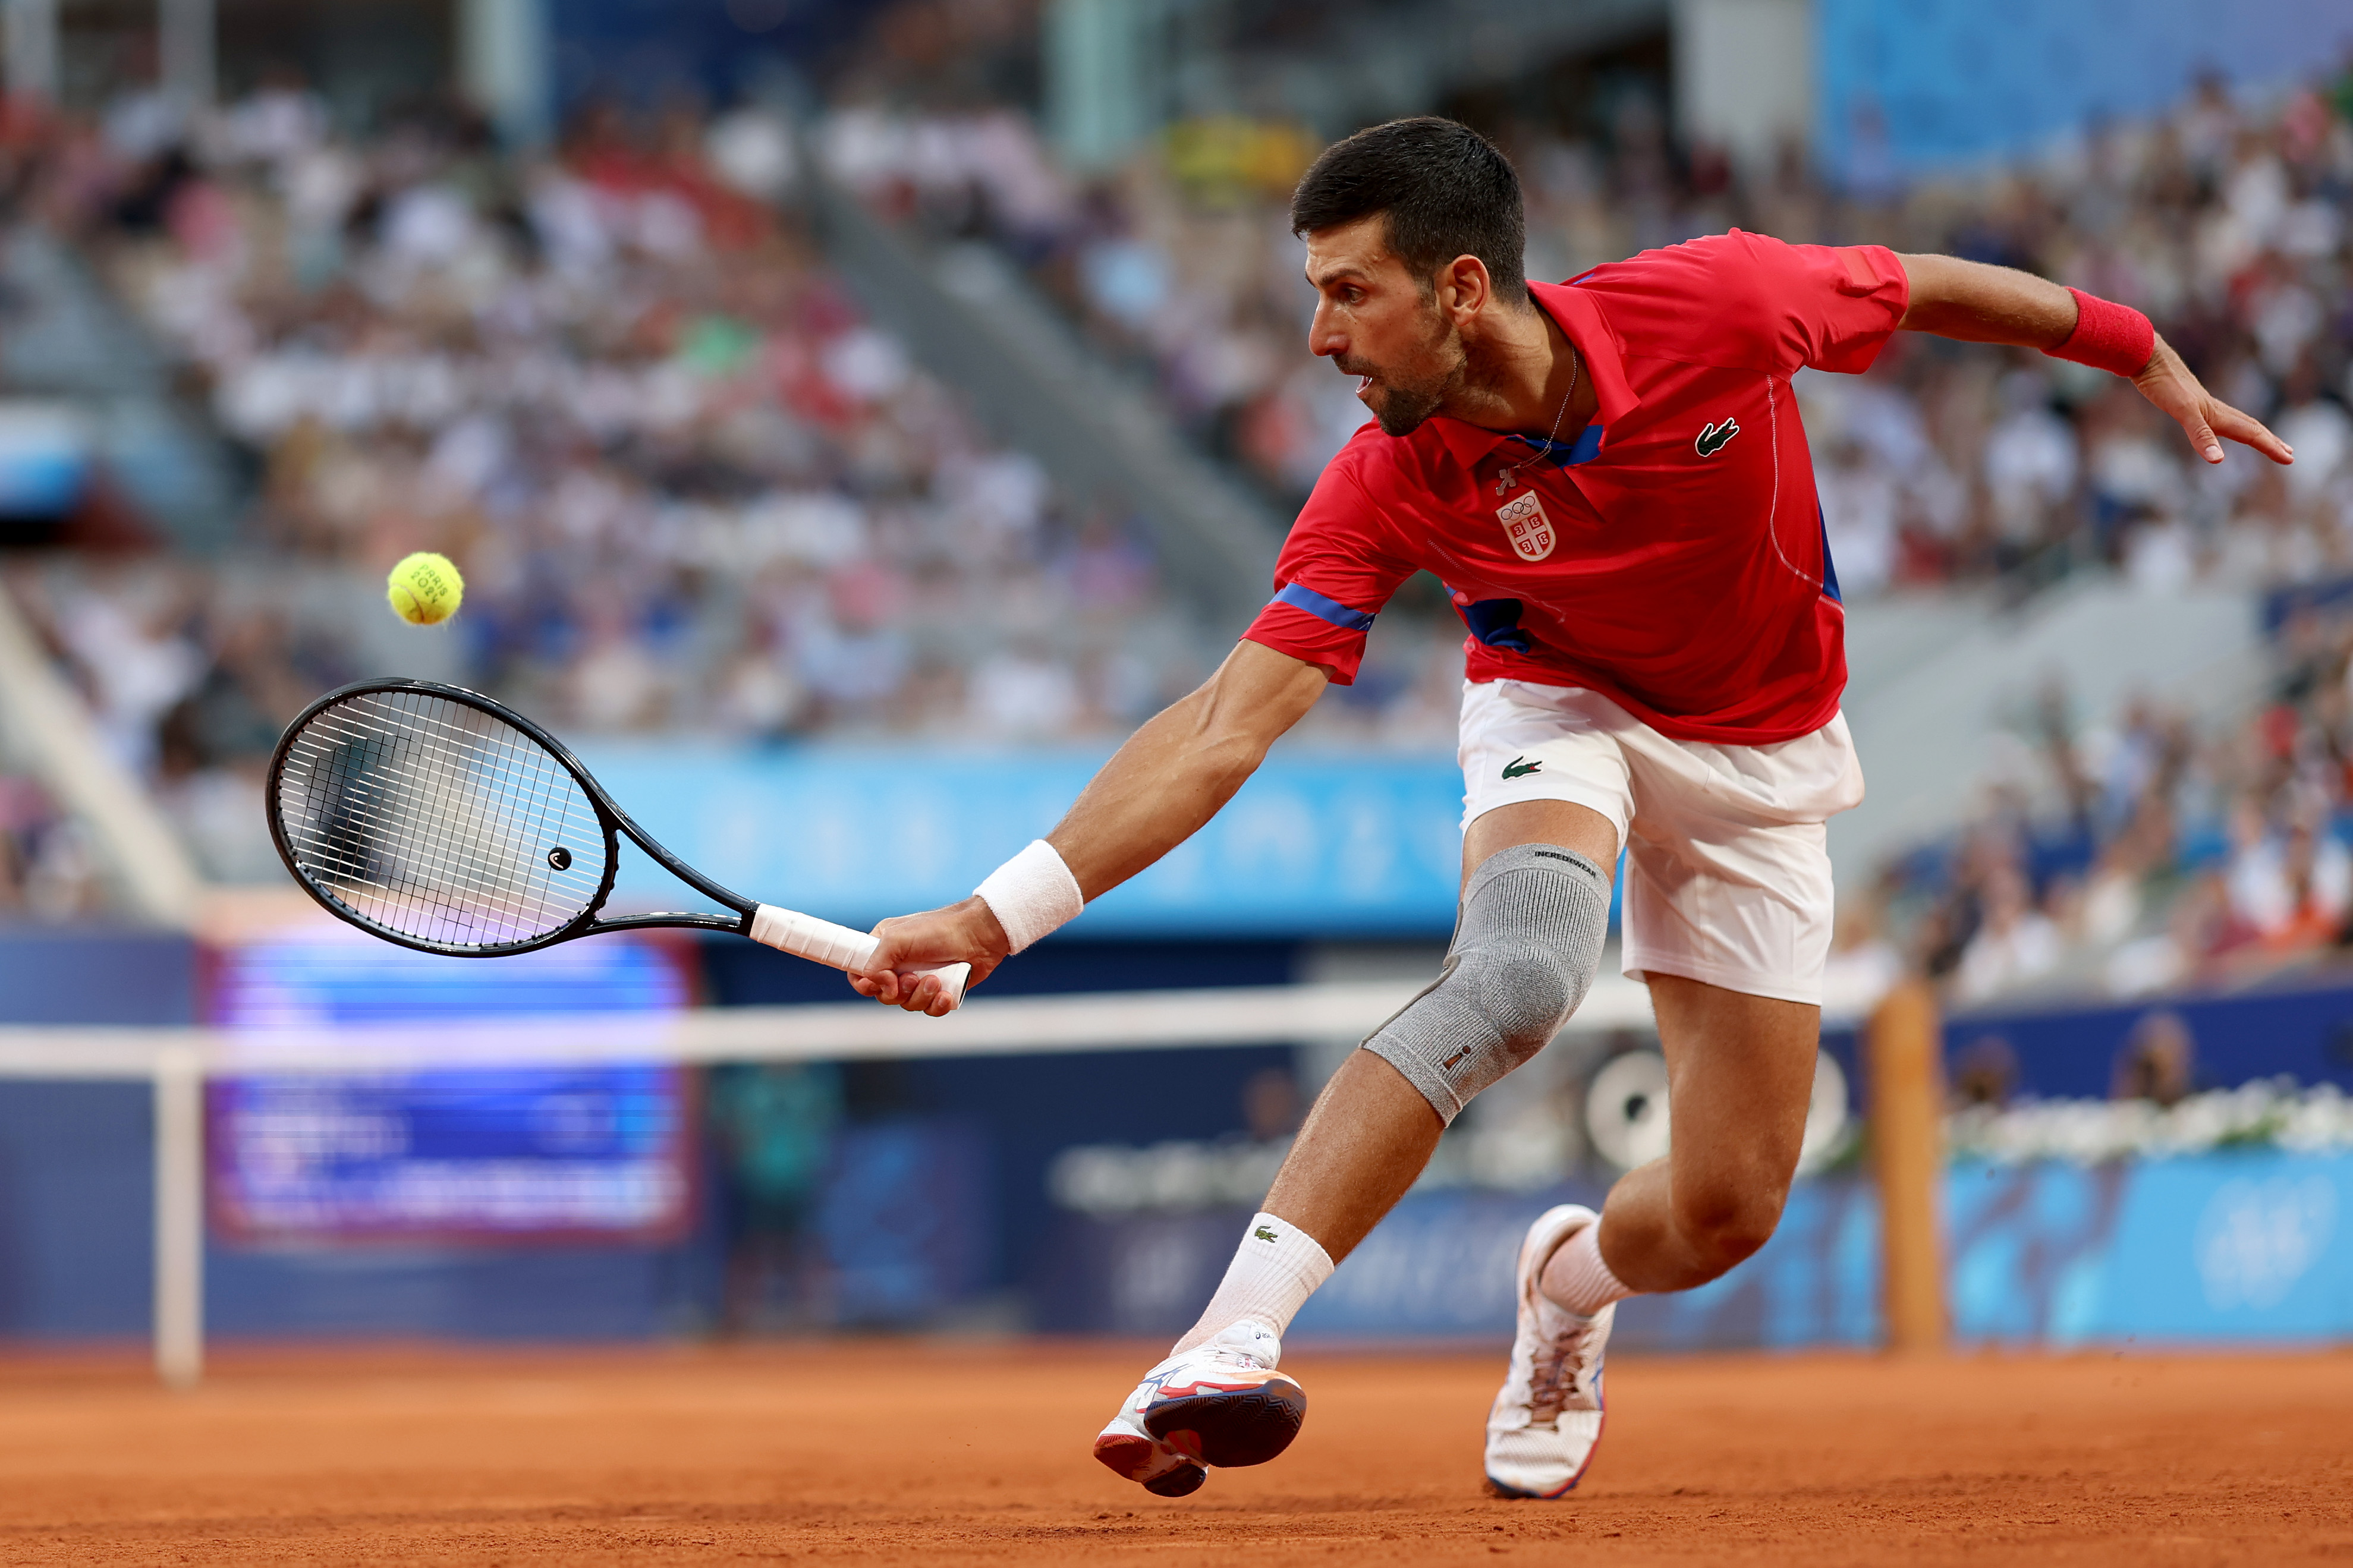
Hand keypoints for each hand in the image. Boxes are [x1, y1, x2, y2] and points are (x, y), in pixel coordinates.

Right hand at [848, 896, 1010, 1016]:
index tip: (877, 984)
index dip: (865, 984)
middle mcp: (899, 964)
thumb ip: (875, 961)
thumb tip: (877, 985)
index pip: (859, 973)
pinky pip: (929, 1009)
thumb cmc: (938, 929)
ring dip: (921, 996)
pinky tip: (946, 994)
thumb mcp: (898, 938)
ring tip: (936, 981)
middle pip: (883, 995)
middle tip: (913, 979)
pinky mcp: (938, 990)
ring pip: (907, 1004)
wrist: (979, 934)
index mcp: (883, 947)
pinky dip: (937, 1005)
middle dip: (899, 992)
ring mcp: (919, 978)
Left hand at [2134, 335, 2292, 467]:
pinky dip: (2224, 425)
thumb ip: (2200, 434)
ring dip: (2253, 432)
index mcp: (2216, 413)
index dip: (2270, 447)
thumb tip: (2218, 460)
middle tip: (2289, 453)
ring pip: (2235, 420)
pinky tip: (2219, 424)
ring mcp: (2201, 403)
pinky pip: (2213, 416)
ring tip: (2264, 440)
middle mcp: (2213, 408)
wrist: (2145, 356)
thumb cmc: (2163, 383)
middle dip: (2269, 441)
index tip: (2291, 459)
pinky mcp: (2186, 399)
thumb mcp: (2182, 411)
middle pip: (2249, 426)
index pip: (2251, 433)